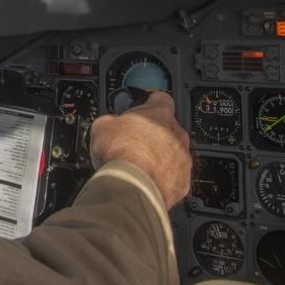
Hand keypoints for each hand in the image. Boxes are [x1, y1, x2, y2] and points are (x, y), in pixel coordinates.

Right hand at [89, 91, 190, 207]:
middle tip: (133, 143)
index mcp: (159, 113)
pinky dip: (163, 178)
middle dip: (152, 135)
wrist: (131, 186)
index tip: (142, 110)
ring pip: (173, 154)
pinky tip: (145, 180)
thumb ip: (111, 120)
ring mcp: (182, 158)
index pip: (161, 98)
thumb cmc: (120, 154)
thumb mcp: (102, 125)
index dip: (149, 104)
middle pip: (168, 128)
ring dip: (159, 157)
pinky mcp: (183, 181)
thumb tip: (108, 124)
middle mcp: (176, 134)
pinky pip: (174, 177)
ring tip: (138, 166)